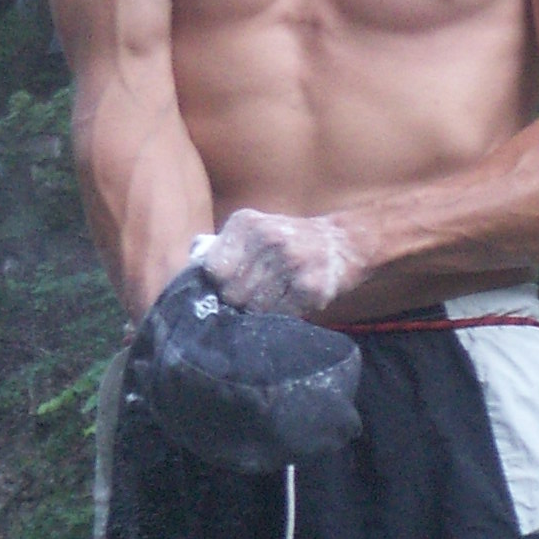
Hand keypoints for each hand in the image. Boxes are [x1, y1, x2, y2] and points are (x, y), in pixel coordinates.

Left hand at [198, 207, 356, 316]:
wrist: (346, 241)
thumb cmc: (291, 240)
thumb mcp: (256, 229)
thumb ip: (225, 247)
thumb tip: (191, 265)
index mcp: (246, 223)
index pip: (213, 270)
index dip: (219, 284)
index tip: (232, 285)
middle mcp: (267, 239)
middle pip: (231, 294)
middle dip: (240, 301)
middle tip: (257, 294)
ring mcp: (291, 263)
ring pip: (254, 308)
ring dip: (262, 311)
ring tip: (276, 297)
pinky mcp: (311, 287)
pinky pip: (280, 315)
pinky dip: (284, 314)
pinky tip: (293, 300)